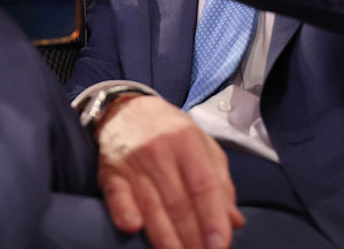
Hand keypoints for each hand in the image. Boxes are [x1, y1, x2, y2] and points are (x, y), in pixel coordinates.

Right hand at [94, 95, 243, 248]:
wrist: (126, 108)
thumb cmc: (170, 130)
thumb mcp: (202, 144)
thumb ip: (220, 181)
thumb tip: (234, 220)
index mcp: (187, 141)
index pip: (204, 186)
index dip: (213, 219)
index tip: (220, 245)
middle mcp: (159, 150)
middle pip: (178, 202)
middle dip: (192, 237)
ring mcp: (132, 161)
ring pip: (152, 205)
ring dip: (166, 238)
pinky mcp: (110, 171)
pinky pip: (117, 195)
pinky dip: (123, 211)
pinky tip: (133, 227)